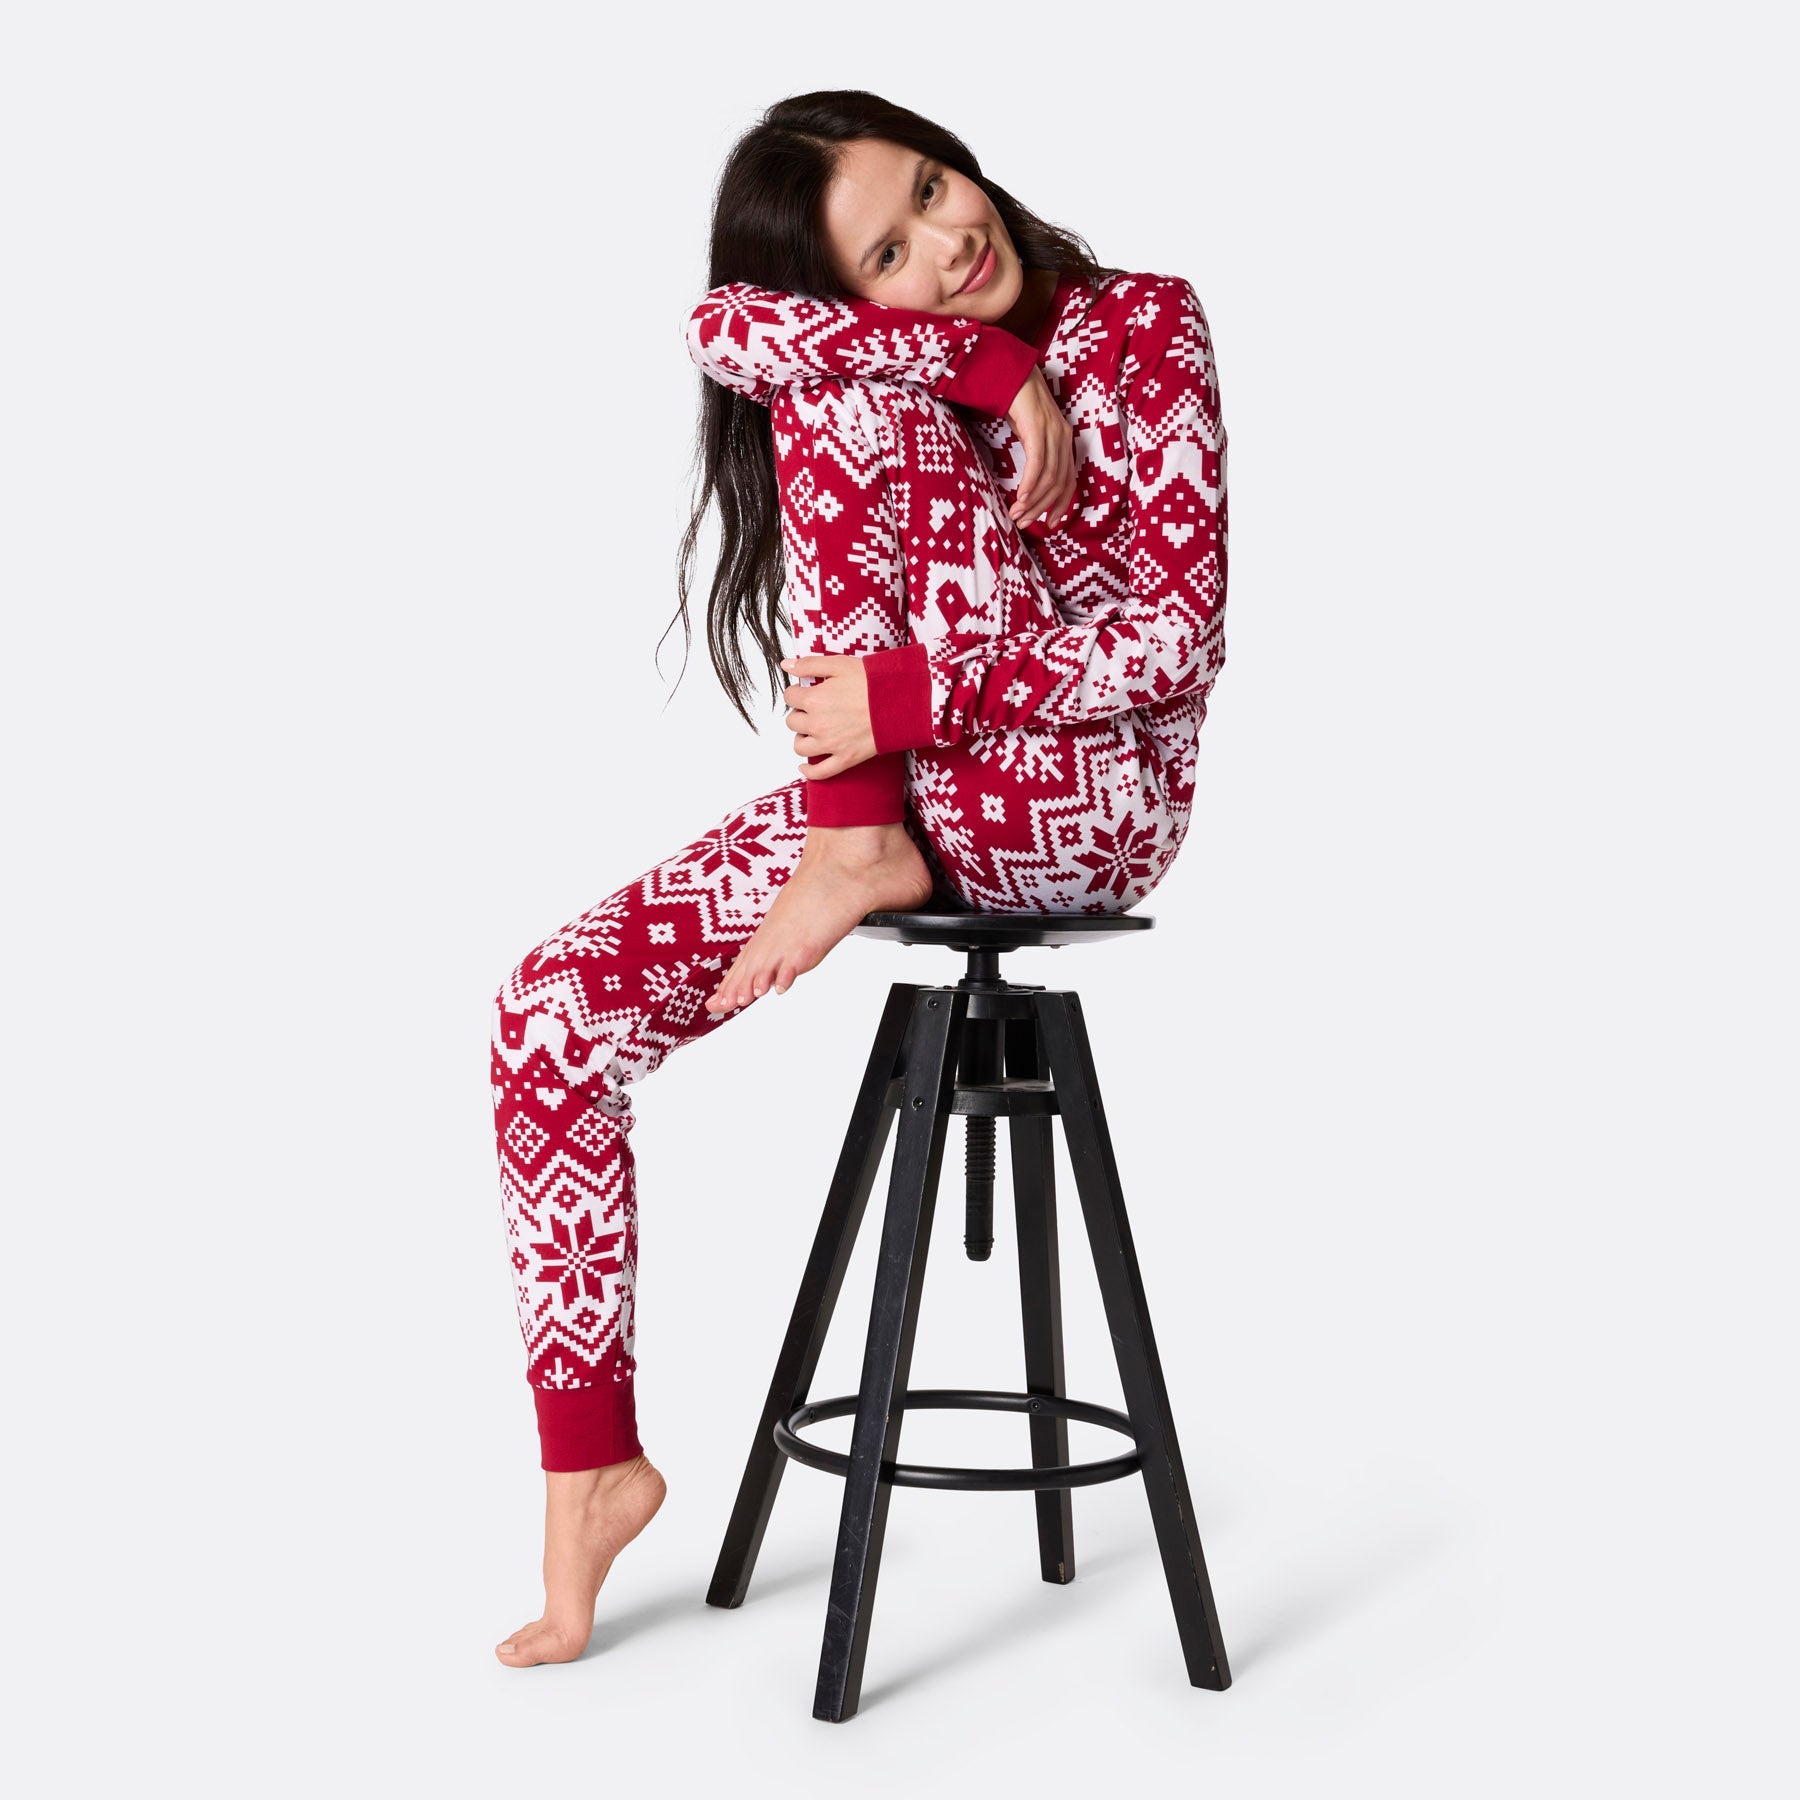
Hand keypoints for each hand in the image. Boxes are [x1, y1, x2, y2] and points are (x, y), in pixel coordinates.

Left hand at [780, 655, 877, 778]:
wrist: (900, 702)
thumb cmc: (873, 682)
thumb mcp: (839, 664)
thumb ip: (809, 664)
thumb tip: (785, 665)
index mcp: (814, 700)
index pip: (790, 697)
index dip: (797, 692)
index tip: (807, 691)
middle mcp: (817, 724)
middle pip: (792, 721)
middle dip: (800, 714)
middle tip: (814, 708)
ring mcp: (830, 745)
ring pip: (800, 746)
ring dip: (803, 738)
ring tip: (813, 730)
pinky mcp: (845, 759)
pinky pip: (819, 772)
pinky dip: (808, 771)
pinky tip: (805, 765)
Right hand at [1005, 365, 1075, 534]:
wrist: (1010, 374)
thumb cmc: (1016, 405)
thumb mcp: (1030, 434)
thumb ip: (1036, 455)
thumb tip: (1030, 484)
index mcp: (1065, 440)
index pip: (1069, 481)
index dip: (1062, 505)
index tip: (1050, 524)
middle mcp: (1064, 437)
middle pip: (1059, 484)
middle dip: (1041, 508)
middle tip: (1023, 523)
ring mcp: (1053, 432)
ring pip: (1049, 478)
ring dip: (1032, 501)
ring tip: (1016, 514)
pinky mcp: (1038, 429)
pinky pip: (1037, 464)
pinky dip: (1030, 484)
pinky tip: (1020, 498)